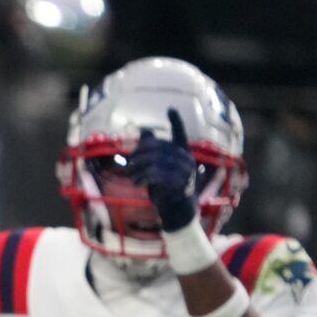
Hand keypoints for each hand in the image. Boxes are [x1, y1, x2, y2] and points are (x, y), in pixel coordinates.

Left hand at [129, 108, 201, 232]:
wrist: (175, 208)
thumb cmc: (166, 185)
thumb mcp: (158, 166)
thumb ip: (152, 149)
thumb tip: (144, 130)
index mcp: (183, 153)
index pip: (180, 134)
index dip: (176, 122)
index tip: (171, 109)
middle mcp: (186, 159)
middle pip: (158, 148)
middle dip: (139, 153)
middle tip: (129, 161)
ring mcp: (184, 172)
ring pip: (155, 162)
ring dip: (137, 167)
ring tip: (130, 173)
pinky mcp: (178, 184)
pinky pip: (156, 176)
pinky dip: (142, 177)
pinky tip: (136, 182)